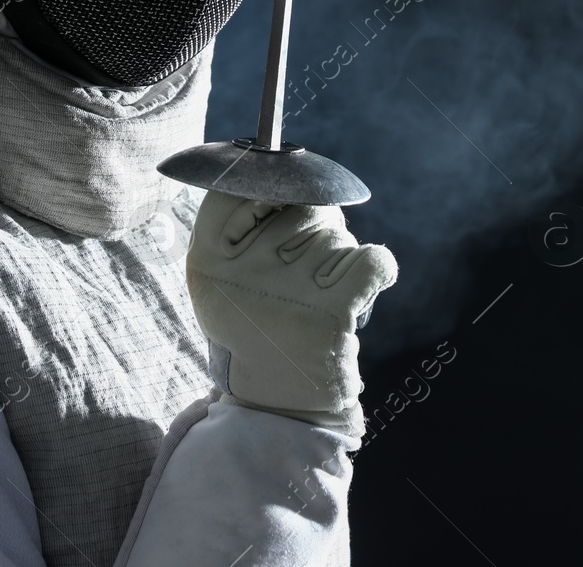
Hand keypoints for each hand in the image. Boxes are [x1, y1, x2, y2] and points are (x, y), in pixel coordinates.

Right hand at [186, 192, 397, 437]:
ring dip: (341, 258)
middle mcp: (243, 274)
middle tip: (308, 265)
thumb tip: (287, 173)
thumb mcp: (223, 283)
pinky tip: (361, 290)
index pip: (234, 189)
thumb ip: (239, 231)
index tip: (280, 203)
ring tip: (321, 294)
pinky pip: (372, 260)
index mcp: (206, 263)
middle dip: (317, 226)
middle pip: (300, 206)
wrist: (278, 408)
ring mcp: (289, 292)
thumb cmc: (256, 329)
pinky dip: (376, 269)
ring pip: (338, 236)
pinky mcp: (332, 313)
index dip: (267, 187)